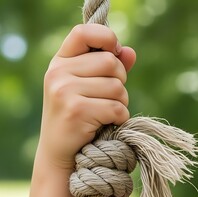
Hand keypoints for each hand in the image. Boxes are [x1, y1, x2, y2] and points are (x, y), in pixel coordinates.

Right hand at [38, 24, 136, 169]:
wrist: (61, 155)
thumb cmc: (79, 116)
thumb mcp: (89, 86)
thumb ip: (110, 67)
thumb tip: (130, 51)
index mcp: (61, 61)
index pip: (84, 32)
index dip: (106, 38)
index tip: (114, 52)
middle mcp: (58, 73)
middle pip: (111, 63)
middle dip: (120, 81)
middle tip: (107, 98)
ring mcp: (64, 91)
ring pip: (117, 87)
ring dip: (121, 102)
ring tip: (105, 113)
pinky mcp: (76, 111)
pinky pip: (118, 108)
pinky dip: (120, 118)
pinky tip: (107, 124)